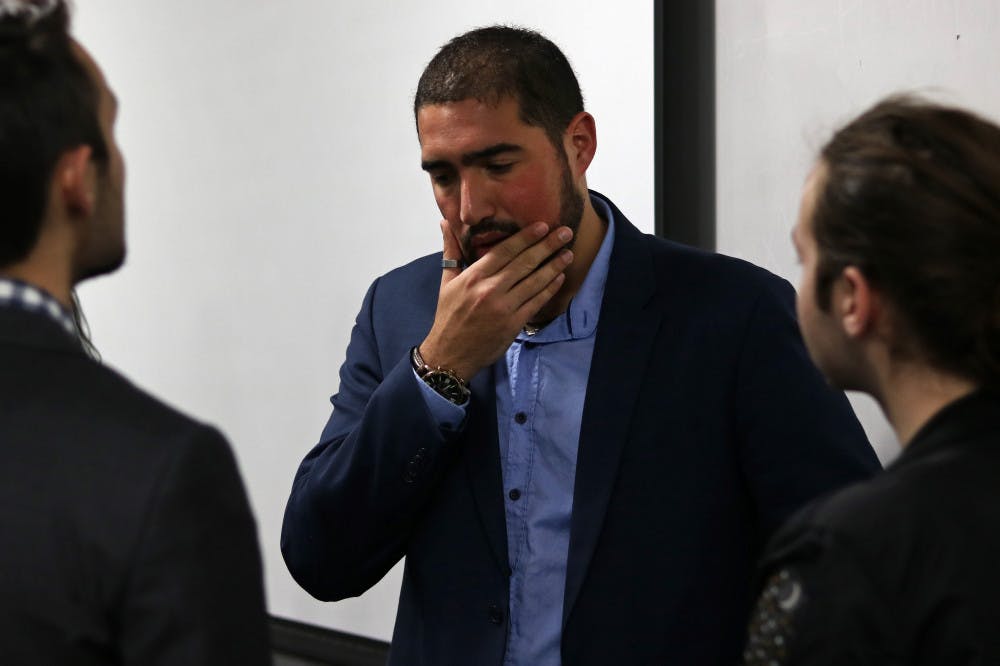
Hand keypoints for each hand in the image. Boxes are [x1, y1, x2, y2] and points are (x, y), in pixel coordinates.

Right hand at [419, 220, 573, 379]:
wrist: (450, 354)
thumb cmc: (448, 317)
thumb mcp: (446, 282)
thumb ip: (451, 250)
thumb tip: (445, 222)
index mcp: (473, 277)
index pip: (504, 250)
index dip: (526, 237)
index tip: (543, 225)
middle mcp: (489, 290)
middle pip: (524, 263)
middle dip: (547, 246)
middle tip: (565, 232)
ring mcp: (503, 308)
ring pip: (534, 281)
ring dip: (554, 266)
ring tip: (568, 254)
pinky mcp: (513, 324)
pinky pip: (536, 302)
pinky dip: (550, 289)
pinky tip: (560, 278)